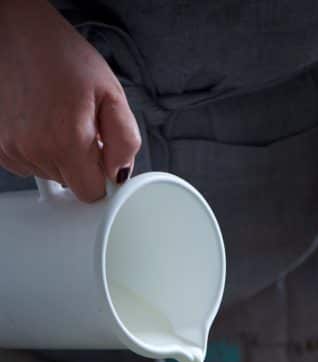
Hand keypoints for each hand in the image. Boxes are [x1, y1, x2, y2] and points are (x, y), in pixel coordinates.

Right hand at [0, 0, 140, 200]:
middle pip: (71, 184)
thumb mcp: (111, 93)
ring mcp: (12, 149)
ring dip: (59, 155)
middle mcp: (34, 149)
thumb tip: (120, 174)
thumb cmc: (61, 56)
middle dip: (82, 162)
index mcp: (67, 140)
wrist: (15, 31)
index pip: (91, 193)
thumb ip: (124, 140)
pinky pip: (28, 164)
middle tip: (80, 126)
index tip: (103, 158)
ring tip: (57, 118)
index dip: (102, 176)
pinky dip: (38, 149)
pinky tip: (40, 122)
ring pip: (50, 174)